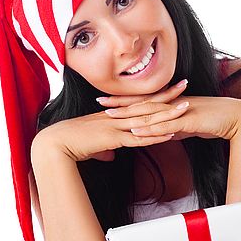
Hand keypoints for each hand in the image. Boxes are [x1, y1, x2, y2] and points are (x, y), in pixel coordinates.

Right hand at [32, 80, 190, 162]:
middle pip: (146, 104)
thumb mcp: (91, 146)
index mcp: (111, 115)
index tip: (169, 88)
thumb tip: (110, 156)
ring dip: (167, 114)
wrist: (55, 144)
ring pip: (146, 118)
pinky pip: (139, 137)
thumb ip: (103, 149)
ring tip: (185, 108)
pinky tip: (171, 134)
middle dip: (166, 95)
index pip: (137, 102)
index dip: (153, 95)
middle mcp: (115, 117)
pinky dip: (156, 135)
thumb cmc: (69, 144)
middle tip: (185, 85)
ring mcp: (115, 126)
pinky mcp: (113, 139)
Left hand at [101, 91, 240, 141]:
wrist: (237, 118)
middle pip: (141, 103)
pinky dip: (150, 129)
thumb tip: (166, 133)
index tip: (105, 100)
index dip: (124, 100)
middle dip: (119, 103)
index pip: (143, 101)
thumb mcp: (189, 125)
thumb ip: (176, 127)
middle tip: (98, 101)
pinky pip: (165, 125)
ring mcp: (179, 111)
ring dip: (129, 115)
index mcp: (171, 104)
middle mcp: (172, 104)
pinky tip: (136, 131)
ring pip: (150, 113)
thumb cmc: (214, 121)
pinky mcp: (187, 120)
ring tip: (110, 116)